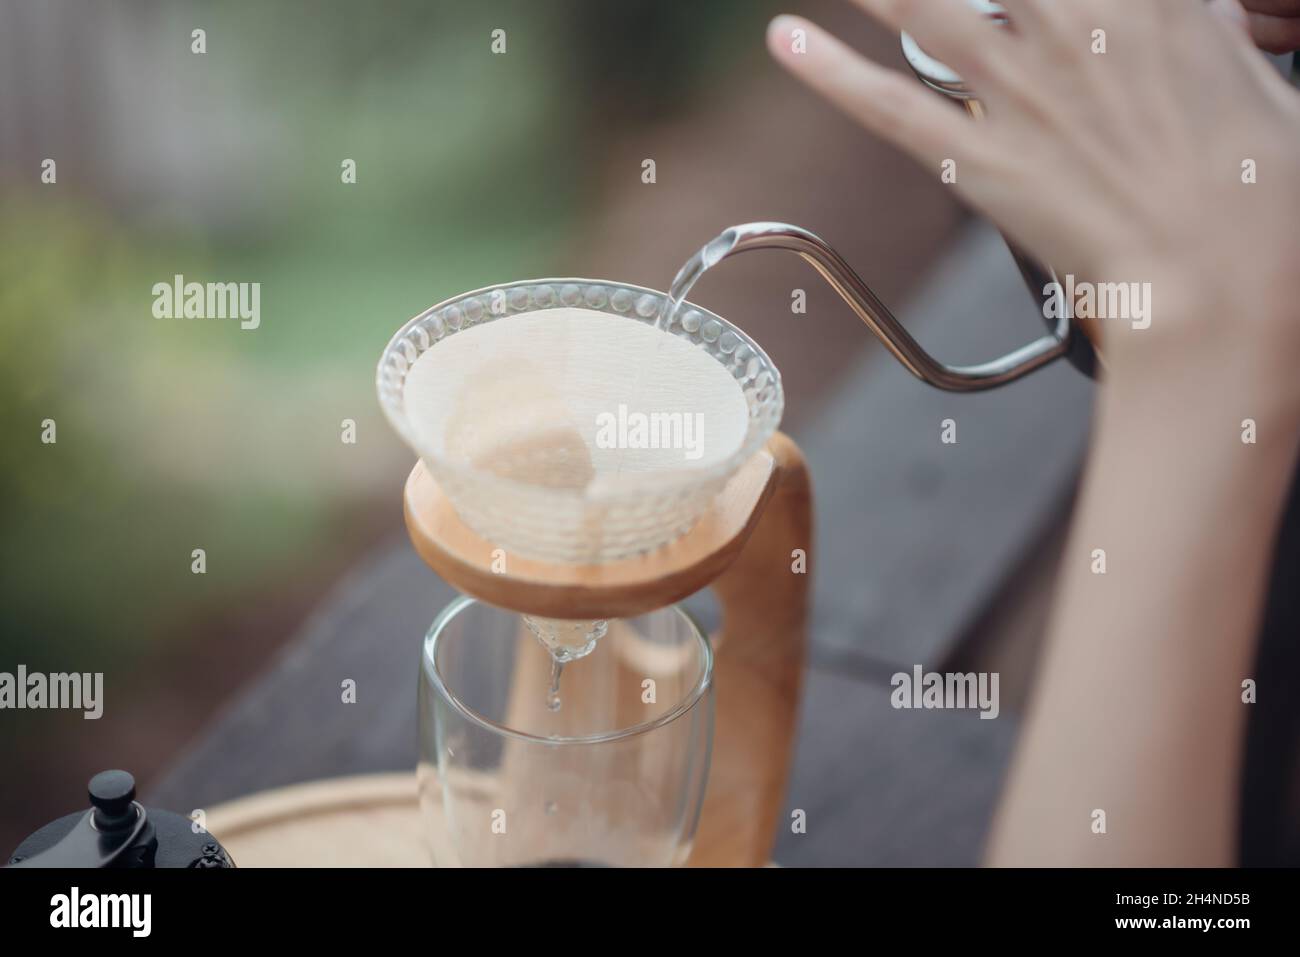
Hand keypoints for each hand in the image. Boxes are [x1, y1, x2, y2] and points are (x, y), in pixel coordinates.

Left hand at [768, 1, 1299, 400]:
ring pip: (919, 4)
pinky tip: (787, 37)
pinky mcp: (978, 161)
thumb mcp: (1262, 89)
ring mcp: (1016, 93)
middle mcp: (1073, 26)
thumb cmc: (1259, 200)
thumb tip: (1196, 25)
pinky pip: (887, 104)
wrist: (1218, 287)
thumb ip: (1209, 41)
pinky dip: (828, 70)